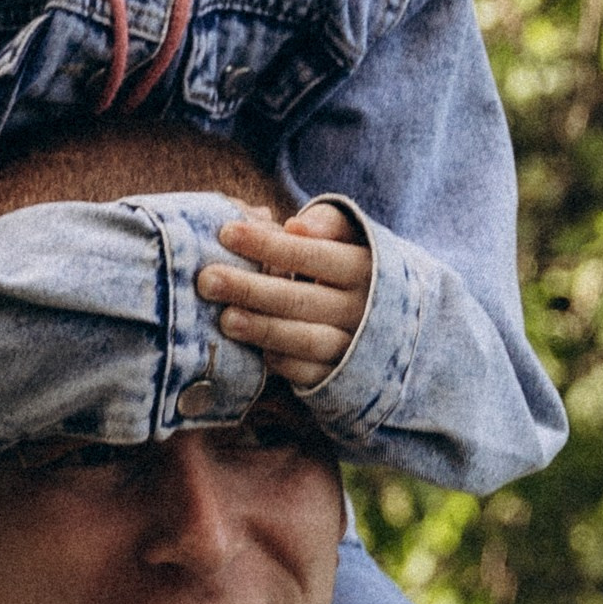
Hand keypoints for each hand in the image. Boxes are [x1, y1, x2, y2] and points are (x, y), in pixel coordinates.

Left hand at [195, 197, 371, 384]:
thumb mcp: (351, 238)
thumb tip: (295, 225)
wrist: (395, 325)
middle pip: (303, 299)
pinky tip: (254, 351)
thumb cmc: (352, 266)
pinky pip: (310, 374)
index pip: (314, 255)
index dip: (269, 245)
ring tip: (225, 319)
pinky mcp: (343, 380)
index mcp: (364, 269)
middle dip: (252, 289)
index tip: (225, 233)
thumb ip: (326, 223)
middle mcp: (363, 310)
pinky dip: (282, 362)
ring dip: (264, 329)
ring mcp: (355, 348)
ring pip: (307, 340)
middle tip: (207, 279)